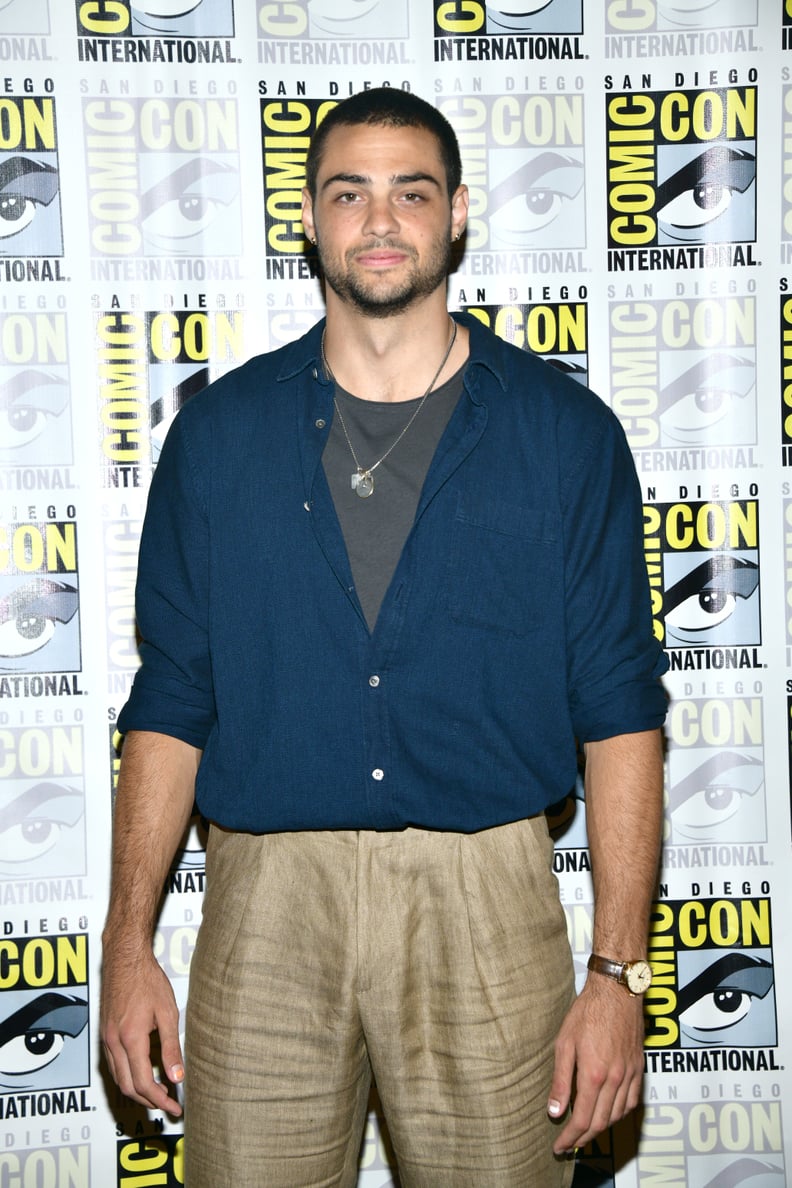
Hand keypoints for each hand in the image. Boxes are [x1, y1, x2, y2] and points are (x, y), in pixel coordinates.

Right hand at [101, 945, 183, 1116]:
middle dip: (148, 1101)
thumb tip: (178, 1076)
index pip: (143, 1083)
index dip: (159, 1100)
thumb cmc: (147, 980)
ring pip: (118, 1078)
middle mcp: (113, 1043)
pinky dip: (127, 1076)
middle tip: (169, 1104)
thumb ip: (171, 1047)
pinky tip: (142, 1074)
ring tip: (159, 1093)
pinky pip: (113, 1065)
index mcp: (130, 1039)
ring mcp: (106, 1039)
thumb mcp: (167, 1013)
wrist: (124, 959)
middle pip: (127, 1087)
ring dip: (137, 1091)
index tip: (174, 1106)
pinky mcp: (104, 1034)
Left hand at [547, 976, 644, 1153]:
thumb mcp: (565, 1044)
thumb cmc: (587, 1012)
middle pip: (601, 1122)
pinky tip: (609, 1114)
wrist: (617, 991)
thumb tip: (555, 1111)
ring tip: (585, 1132)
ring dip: (601, 1129)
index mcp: (594, 1074)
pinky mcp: (638, 1068)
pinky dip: (619, 1115)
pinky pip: (632, 1102)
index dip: (570, 1137)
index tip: (559, 1146)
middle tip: (569, 1144)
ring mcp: (630, 1075)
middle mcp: (615, 1079)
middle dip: (583, 1138)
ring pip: (617, 1116)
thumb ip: (561, 1080)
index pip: (583, 1119)